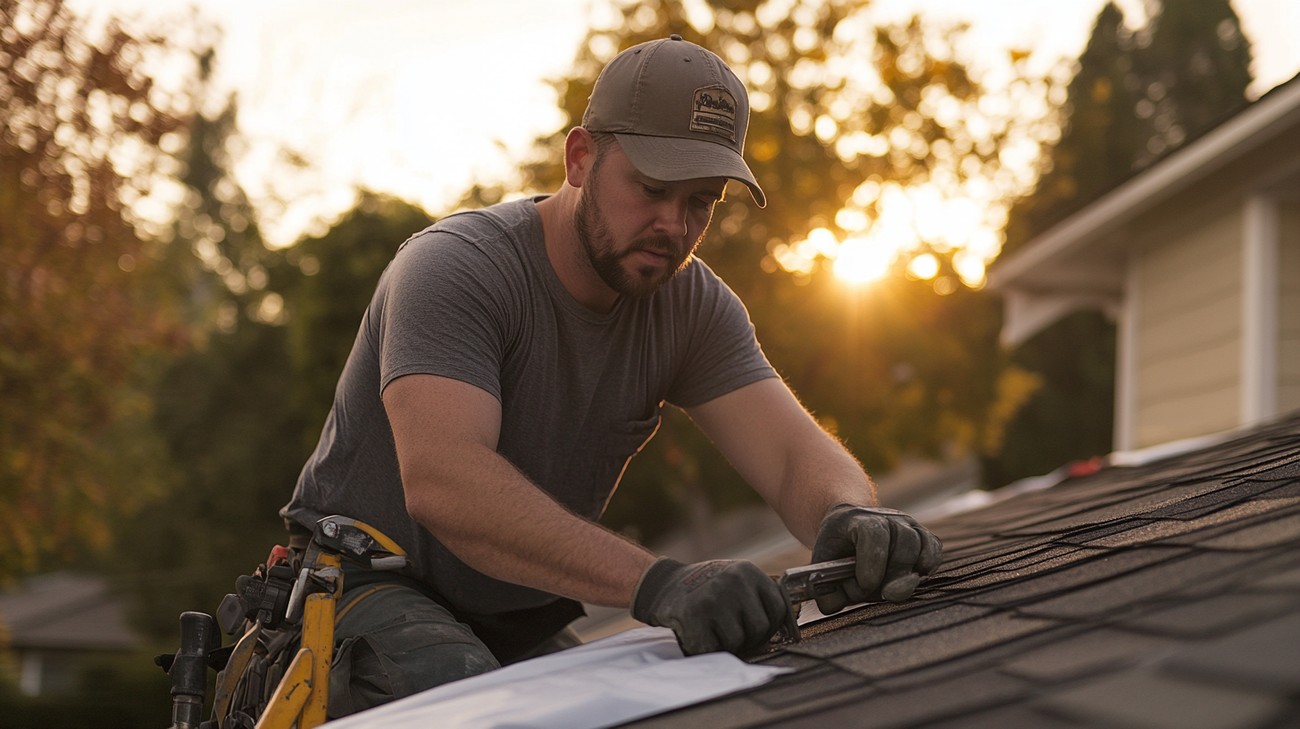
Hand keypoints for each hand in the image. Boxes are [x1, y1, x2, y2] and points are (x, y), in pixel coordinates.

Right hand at [631, 557, 787, 655]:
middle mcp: (733, 582)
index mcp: (748, 571)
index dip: (769, 623)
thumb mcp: (737, 580)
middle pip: (761, 628)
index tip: (753, 624)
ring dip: (726, 642)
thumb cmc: (708, 588)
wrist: (664, 585)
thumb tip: (790, 631)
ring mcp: (713, 599)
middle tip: (729, 627)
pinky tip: (699, 633)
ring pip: (739, 641)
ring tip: (712, 626)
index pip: (778, 608)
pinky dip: (708, 648)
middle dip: (748, 635)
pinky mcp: (694, 617)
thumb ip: (761, 598)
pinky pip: (714, 649)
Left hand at [811, 504, 942, 613]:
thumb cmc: (836, 552)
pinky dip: (929, 564)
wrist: (848, 528)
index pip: (873, 534)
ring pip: (920, 545)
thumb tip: (833, 606)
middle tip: (884, 594)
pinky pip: (934, 547)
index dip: (872, 562)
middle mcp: (886, 517)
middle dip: (894, 575)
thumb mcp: (823, 566)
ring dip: (909, 574)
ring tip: (892, 589)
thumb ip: (825, 590)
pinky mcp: (921, 535)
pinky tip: (916, 576)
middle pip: (903, 542)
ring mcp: (906, 524)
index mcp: (856, 520)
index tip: (866, 584)